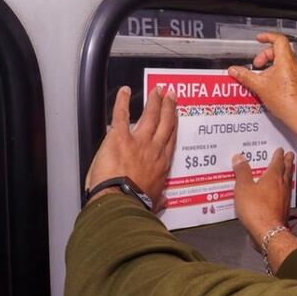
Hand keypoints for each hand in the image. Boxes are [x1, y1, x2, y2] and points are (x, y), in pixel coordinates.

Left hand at [86, 85, 177, 206]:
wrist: (121, 203)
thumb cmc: (135, 205)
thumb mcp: (151, 203)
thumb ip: (157, 199)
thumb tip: (163, 202)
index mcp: (162, 165)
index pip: (170, 141)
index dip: (174, 126)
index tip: (176, 117)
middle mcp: (154, 150)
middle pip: (165, 123)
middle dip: (168, 107)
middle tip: (170, 95)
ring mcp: (139, 142)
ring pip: (150, 116)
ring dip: (154, 101)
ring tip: (157, 90)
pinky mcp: (120, 138)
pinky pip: (121, 115)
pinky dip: (122, 101)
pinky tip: (124, 91)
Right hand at [227, 32, 296, 138]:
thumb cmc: (285, 101)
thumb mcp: (260, 86)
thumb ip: (245, 76)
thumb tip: (234, 70)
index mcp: (285, 61)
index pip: (279, 40)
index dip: (268, 36)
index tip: (259, 39)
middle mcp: (294, 64)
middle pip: (279, 50)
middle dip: (265, 55)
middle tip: (256, 64)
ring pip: (283, 60)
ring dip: (270, 64)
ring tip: (261, 75)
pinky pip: (287, 70)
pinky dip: (276, 71)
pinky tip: (269, 83)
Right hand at [232, 147, 295, 246]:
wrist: (268, 232)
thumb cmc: (256, 208)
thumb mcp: (243, 188)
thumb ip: (242, 172)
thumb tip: (240, 157)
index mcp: (273, 177)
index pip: (278, 162)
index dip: (278, 155)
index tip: (281, 150)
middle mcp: (282, 186)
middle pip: (286, 171)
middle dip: (288, 162)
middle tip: (290, 155)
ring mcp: (284, 198)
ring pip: (287, 182)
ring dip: (287, 175)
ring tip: (286, 171)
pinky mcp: (283, 209)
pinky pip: (284, 194)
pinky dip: (283, 189)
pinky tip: (280, 192)